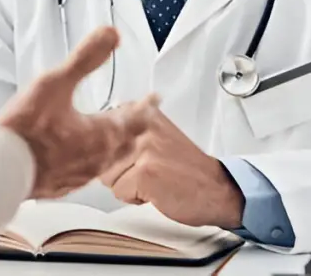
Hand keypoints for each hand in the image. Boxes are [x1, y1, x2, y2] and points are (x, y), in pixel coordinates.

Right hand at [0, 26, 160, 198]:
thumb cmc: (26, 130)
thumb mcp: (54, 83)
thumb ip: (85, 58)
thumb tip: (110, 34)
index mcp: (101, 134)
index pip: (138, 119)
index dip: (148, 105)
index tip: (155, 97)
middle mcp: (97, 159)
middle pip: (128, 142)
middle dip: (136, 126)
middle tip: (140, 115)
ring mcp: (80, 175)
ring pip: (109, 160)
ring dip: (116, 144)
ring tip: (113, 133)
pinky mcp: (62, 185)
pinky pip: (88, 172)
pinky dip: (93, 159)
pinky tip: (81, 156)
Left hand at [99, 107, 243, 228]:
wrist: (217, 190)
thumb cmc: (186, 168)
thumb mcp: (157, 134)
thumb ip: (128, 127)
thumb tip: (92, 129)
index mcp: (141, 113)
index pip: (99, 133)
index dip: (114, 153)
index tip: (136, 156)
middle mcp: (141, 125)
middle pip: (100, 157)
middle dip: (119, 171)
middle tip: (149, 171)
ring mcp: (143, 148)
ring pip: (107, 176)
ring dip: (126, 185)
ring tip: (152, 180)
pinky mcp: (144, 172)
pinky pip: (119, 192)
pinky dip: (135, 198)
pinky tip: (157, 191)